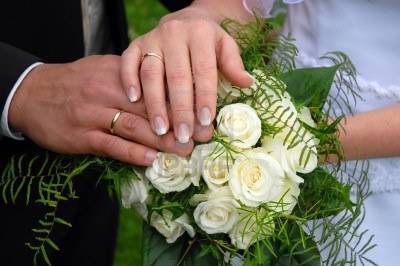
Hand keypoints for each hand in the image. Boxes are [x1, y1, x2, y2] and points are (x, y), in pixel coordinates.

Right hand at [8, 55, 194, 165]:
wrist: (33, 93)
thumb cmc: (76, 82)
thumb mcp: (104, 69)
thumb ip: (134, 78)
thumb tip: (167, 89)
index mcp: (118, 74)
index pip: (155, 86)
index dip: (181, 100)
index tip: (203, 112)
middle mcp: (107, 91)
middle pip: (150, 108)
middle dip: (179, 123)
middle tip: (203, 136)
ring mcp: (93, 114)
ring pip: (133, 127)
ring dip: (161, 141)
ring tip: (184, 150)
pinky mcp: (82, 135)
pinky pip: (111, 145)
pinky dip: (132, 153)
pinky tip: (151, 160)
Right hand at [120, 5, 252, 143]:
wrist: (185, 21)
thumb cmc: (208, 41)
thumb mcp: (226, 45)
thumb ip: (233, 64)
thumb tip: (246, 83)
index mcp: (200, 34)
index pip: (203, 70)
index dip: (205, 97)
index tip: (205, 122)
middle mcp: (174, 34)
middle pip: (177, 76)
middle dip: (180, 109)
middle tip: (182, 135)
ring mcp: (152, 38)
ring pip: (151, 73)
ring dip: (154, 103)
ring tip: (160, 128)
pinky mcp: (136, 44)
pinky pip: (128, 61)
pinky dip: (129, 80)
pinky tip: (133, 100)